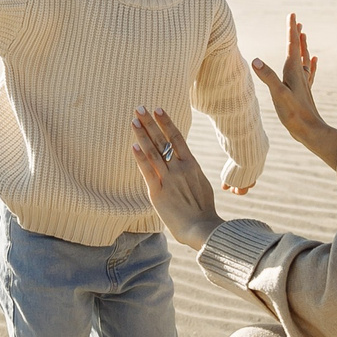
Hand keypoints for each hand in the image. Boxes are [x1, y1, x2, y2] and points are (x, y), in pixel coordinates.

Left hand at [130, 108, 221, 250]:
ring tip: (134, 120)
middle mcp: (180, 168)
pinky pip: (148, 171)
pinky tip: (133, 146)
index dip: (166, 122)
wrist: (203, 229)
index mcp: (192, 165)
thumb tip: (185, 165)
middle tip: (140, 108)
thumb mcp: (201, 185)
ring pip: (153, 152)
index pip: (177, 137)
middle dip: (150, 123)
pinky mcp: (158, 192)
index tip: (158, 109)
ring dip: (142, 135)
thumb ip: (190, 173)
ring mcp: (169, 179)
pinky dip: (140, 158)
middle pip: (162, 140)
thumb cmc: (203, 210)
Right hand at [251, 13, 336, 166]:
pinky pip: (308, 71)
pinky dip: (309, 62)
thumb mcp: (277, 94)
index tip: (292, 14)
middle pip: (298, 48)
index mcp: (293, 70)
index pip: (292, 45)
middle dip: (296, 34)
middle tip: (296, 20)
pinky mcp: (304, 91)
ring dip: (302, 45)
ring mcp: (303, 82)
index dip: (291, 29)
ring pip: (303, 58)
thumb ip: (268, 77)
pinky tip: (312, 60)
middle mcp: (299, 73)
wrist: (309, 131)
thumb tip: (256, 60)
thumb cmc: (293, 113)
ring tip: (303, 34)